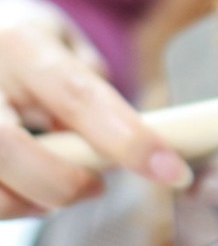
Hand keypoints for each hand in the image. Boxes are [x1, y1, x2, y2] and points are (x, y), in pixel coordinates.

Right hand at [0, 0, 191, 218]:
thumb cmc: (25, 42)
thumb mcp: (63, 41)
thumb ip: (91, 84)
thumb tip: (128, 133)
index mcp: (22, 44)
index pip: (79, 98)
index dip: (129, 141)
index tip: (172, 171)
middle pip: (11, 151)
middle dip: (63, 184)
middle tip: (97, 187)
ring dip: (32, 201)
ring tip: (61, 188)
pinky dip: (11, 204)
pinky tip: (28, 191)